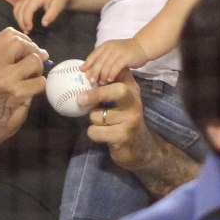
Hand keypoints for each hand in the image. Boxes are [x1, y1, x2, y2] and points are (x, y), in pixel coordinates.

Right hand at [0, 27, 47, 147]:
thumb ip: (13, 56)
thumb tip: (42, 51)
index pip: (9, 34)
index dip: (24, 39)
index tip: (27, 50)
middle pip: (21, 43)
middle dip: (33, 51)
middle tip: (33, 63)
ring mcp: (5, 80)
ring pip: (34, 61)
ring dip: (38, 69)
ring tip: (31, 78)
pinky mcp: (18, 93)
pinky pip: (40, 81)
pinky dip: (40, 85)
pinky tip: (32, 90)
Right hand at [13, 0, 69, 32]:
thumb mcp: (58, 6)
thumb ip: (51, 15)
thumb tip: (44, 24)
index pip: (27, 9)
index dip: (26, 20)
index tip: (29, 29)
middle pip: (19, 9)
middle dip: (21, 21)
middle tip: (27, 31)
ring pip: (16, 8)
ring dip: (18, 19)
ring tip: (24, 28)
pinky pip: (17, 7)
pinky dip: (18, 15)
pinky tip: (23, 22)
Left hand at [77, 69, 200, 197]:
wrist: (139, 148)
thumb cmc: (123, 119)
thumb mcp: (121, 99)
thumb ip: (108, 84)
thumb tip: (84, 70)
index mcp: (132, 89)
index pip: (122, 72)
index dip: (106, 71)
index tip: (89, 75)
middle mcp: (134, 103)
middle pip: (118, 91)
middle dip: (97, 93)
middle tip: (80, 99)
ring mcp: (131, 120)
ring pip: (98, 115)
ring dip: (92, 119)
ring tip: (100, 122)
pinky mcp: (123, 136)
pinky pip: (95, 131)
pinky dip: (93, 133)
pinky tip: (101, 134)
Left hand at [81, 38, 147, 84]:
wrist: (142, 46)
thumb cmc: (126, 52)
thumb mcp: (113, 52)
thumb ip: (104, 58)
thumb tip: (91, 69)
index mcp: (105, 46)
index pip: (93, 55)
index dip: (87, 63)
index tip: (81, 71)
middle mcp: (110, 48)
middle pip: (98, 61)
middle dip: (94, 71)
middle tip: (91, 80)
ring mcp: (117, 52)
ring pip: (106, 65)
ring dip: (103, 75)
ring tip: (101, 82)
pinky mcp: (125, 57)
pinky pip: (116, 67)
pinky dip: (111, 74)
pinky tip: (110, 80)